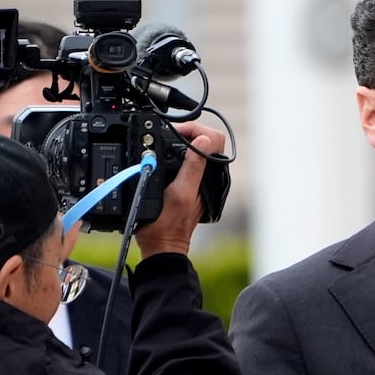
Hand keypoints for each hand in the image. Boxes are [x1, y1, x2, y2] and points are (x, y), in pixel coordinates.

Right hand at [134, 122, 226, 258]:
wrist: (162, 244)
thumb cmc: (168, 223)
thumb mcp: (180, 192)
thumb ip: (193, 166)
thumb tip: (203, 140)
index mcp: (210, 176)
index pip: (213, 139)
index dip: (195, 130)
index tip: (177, 133)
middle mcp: (208, 177)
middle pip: (206, 141)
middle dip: (189, 133)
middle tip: (169, 136)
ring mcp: (199, 181)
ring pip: (197, 149)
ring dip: (182, 142)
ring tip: (166, 143)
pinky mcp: (189, 185)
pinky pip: (187, 160)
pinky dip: (178, 153)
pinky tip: (166, 156)